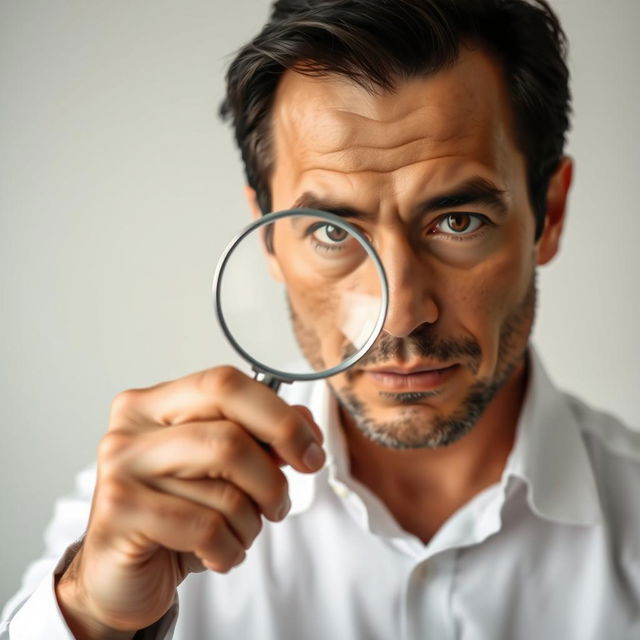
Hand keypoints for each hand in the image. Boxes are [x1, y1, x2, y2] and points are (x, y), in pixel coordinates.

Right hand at [55, 366, 324, 635]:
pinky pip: (206, 527)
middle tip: (279, 505)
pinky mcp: (118, 513)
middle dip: (271, 479)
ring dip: (250, 522)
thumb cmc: (175, 513)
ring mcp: (120, 468)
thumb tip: (305, 421)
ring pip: (223, 489)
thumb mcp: (221, 470)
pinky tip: (220, 554)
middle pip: (230, 436)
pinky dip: (229, 548)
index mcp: (155, 402)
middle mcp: (132, 427)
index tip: (311, 451)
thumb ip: (261, 437)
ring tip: (239, 534)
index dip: (279, 417)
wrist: (118, 574)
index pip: (226, 385)